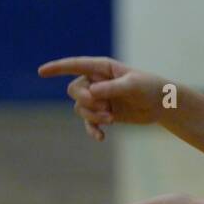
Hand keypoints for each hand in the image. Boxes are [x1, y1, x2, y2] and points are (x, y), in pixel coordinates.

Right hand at [38, 56, 167, 140]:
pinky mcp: (104, 113)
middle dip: (85, 101)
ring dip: (92, 116)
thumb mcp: (133, 86)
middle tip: (105, 108)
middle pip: (74, 90)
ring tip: (111, 119)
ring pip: (80, 108)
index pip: (75, 65)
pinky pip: (89, 122)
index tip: (41, 72)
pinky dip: (92, 129)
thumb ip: (112, 88)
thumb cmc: (150, 88)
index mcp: (102, 68)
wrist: (162, 104)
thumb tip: (92, 92)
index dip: (57, 68)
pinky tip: (101, 138)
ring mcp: (99, 98)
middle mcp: (97, 81)